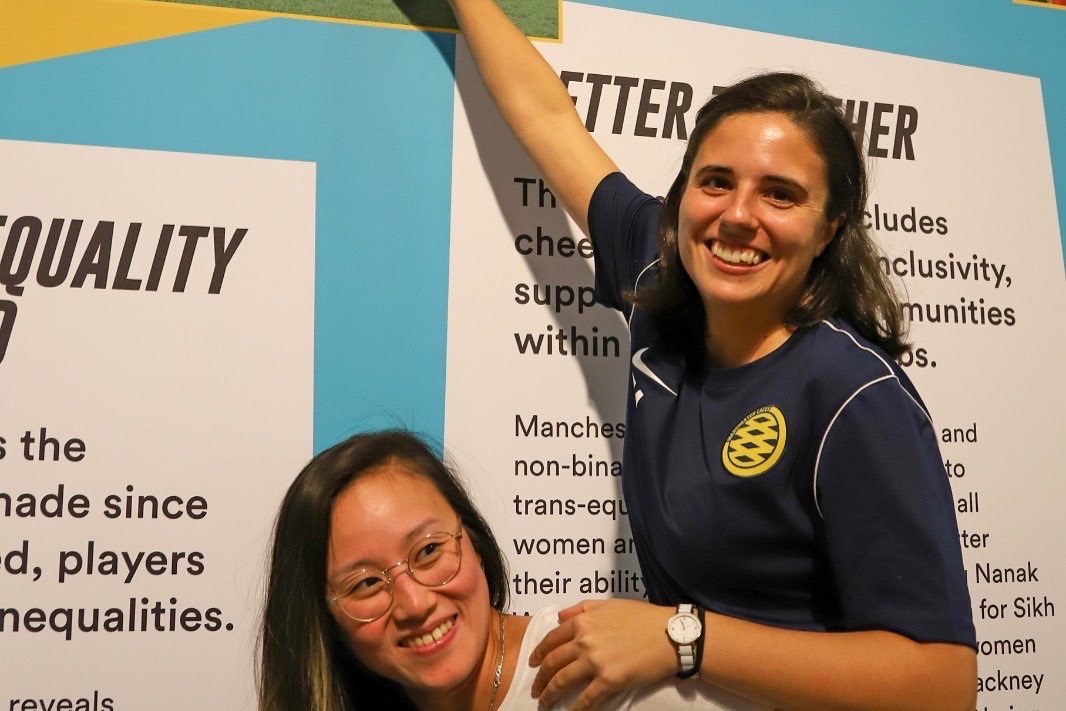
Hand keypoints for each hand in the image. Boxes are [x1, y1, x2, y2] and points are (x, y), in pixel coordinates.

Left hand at [528, 599, 677, 709]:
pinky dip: (576, 709)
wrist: (669, 634)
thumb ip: (581, 608)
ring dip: (549, 695)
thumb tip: (559, 616)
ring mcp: (595, 662)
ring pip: (562, 681)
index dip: (539, 652)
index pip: (551, 639)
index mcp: (582, 621)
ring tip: (543, 703)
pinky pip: (586, 699)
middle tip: (535, 689)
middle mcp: (584, 641)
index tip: (532, 662)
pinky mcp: (608, 680)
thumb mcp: (609, 604)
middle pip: (552, 662)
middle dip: (539, 678)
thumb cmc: (642, 617)